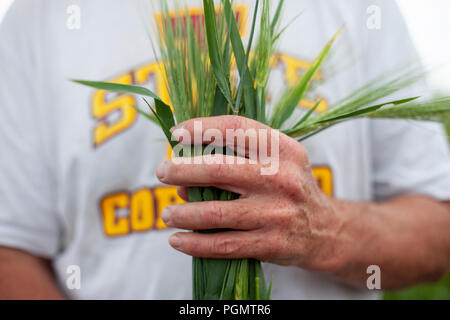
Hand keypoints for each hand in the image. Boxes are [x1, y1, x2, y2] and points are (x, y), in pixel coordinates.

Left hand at [156, 116, 346, 272]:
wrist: (325, 230)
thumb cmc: (290, 187)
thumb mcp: (279, 160)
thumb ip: (240, 156)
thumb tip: (185, 169)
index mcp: (283, 149)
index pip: (236, 128)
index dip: (202, 128)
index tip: (176, 134)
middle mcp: (281, 178)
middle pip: (218, 169)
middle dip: (181, 170)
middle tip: (161, 172)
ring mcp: (276, 213)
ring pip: (215, 212)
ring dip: (182, 213)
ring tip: (166, 213)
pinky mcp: (271, 243)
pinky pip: (224, 245)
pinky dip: (194, 243)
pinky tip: (178, 240)